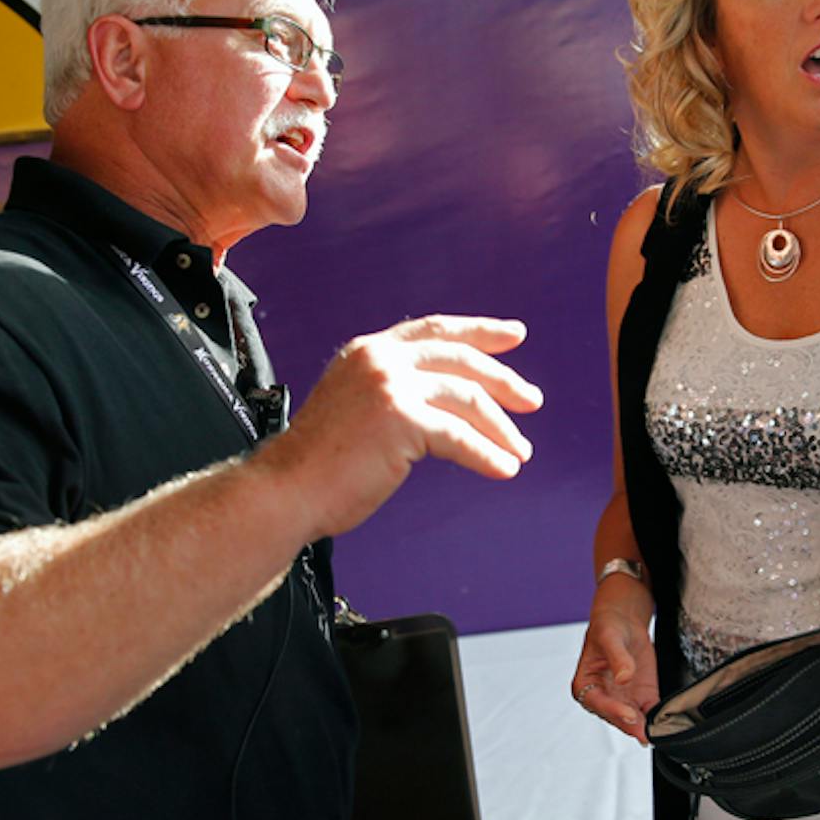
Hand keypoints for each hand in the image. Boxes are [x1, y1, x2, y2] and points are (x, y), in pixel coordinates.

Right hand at [259, 316, 542, 540]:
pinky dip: (487, 455)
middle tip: (532, 400)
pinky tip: (504, 469)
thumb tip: (445, 405)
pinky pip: (460, 437)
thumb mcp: (356, 406)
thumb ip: (393, 393)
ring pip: (467, 399)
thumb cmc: (319, 464)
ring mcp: (391, 386)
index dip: (479, 331)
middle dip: (504, 380)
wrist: (286, 489)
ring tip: (520, 451)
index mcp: (370, 351)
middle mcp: (381, 359)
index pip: (435, 330)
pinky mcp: (401, 420)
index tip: (513, 336)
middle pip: (460, 359)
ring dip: (500, 428)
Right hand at [569, 579, 658, 743]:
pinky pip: (648, 712)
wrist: (624, 622)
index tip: (630, 715)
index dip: (614, 711)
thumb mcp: (611, 637)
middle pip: (616, 716)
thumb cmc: (608, 627)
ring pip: (632, 719)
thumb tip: (623, 676)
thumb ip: (617, 658)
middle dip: (631, 725)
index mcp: (585, 685)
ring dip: (644, 727)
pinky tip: (665, 724)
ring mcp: (622, 700)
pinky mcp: (640, 698)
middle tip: (646, 732)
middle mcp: (602, 697)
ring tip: (658, 732)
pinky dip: (656, 719)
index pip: (598, 703)